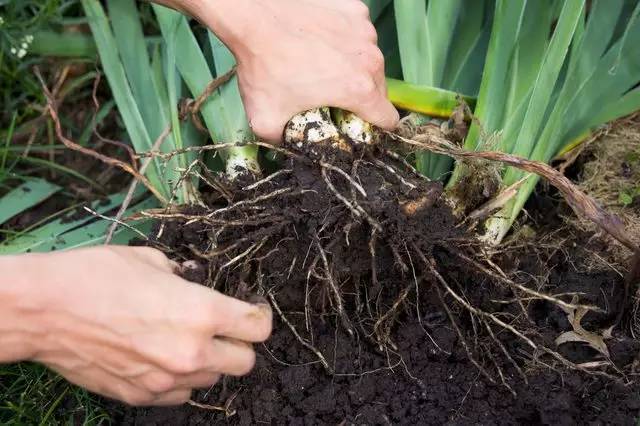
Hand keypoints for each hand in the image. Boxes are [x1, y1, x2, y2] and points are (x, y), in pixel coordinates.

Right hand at [0, 246, 271, 405]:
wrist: (44, 311)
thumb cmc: (96, 275)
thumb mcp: (151, 261)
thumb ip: (184, 278)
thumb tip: (194, 283)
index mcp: (201, 313)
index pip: (258, 328)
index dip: (259, 316)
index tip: (251, 310)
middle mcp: (191, 353)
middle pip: (246, 363)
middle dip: (239, 344)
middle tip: (223, 329)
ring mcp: (166, 381)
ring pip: (212, 381)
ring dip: (208, 363)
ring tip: (185, 342)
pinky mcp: (142, 397)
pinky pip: (180, 395)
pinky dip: (180, 380)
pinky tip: (161, 359)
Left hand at [161, 0, 398, 140]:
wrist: (252, 16)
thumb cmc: (263, 66)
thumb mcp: (266, 121)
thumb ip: (285, 142)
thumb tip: (290, 147)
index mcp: (360, 90)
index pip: (388, 121)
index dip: (374, 130)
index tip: (355, 126)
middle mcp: (371, 59)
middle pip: (379, 90)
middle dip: (359, 98)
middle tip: (329, 97)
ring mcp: (365, 30)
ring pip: (369, 61)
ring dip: (353, 68)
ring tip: (321, 66)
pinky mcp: (354, 9)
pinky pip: (358, 34)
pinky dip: (344, 41)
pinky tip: (319, 42)